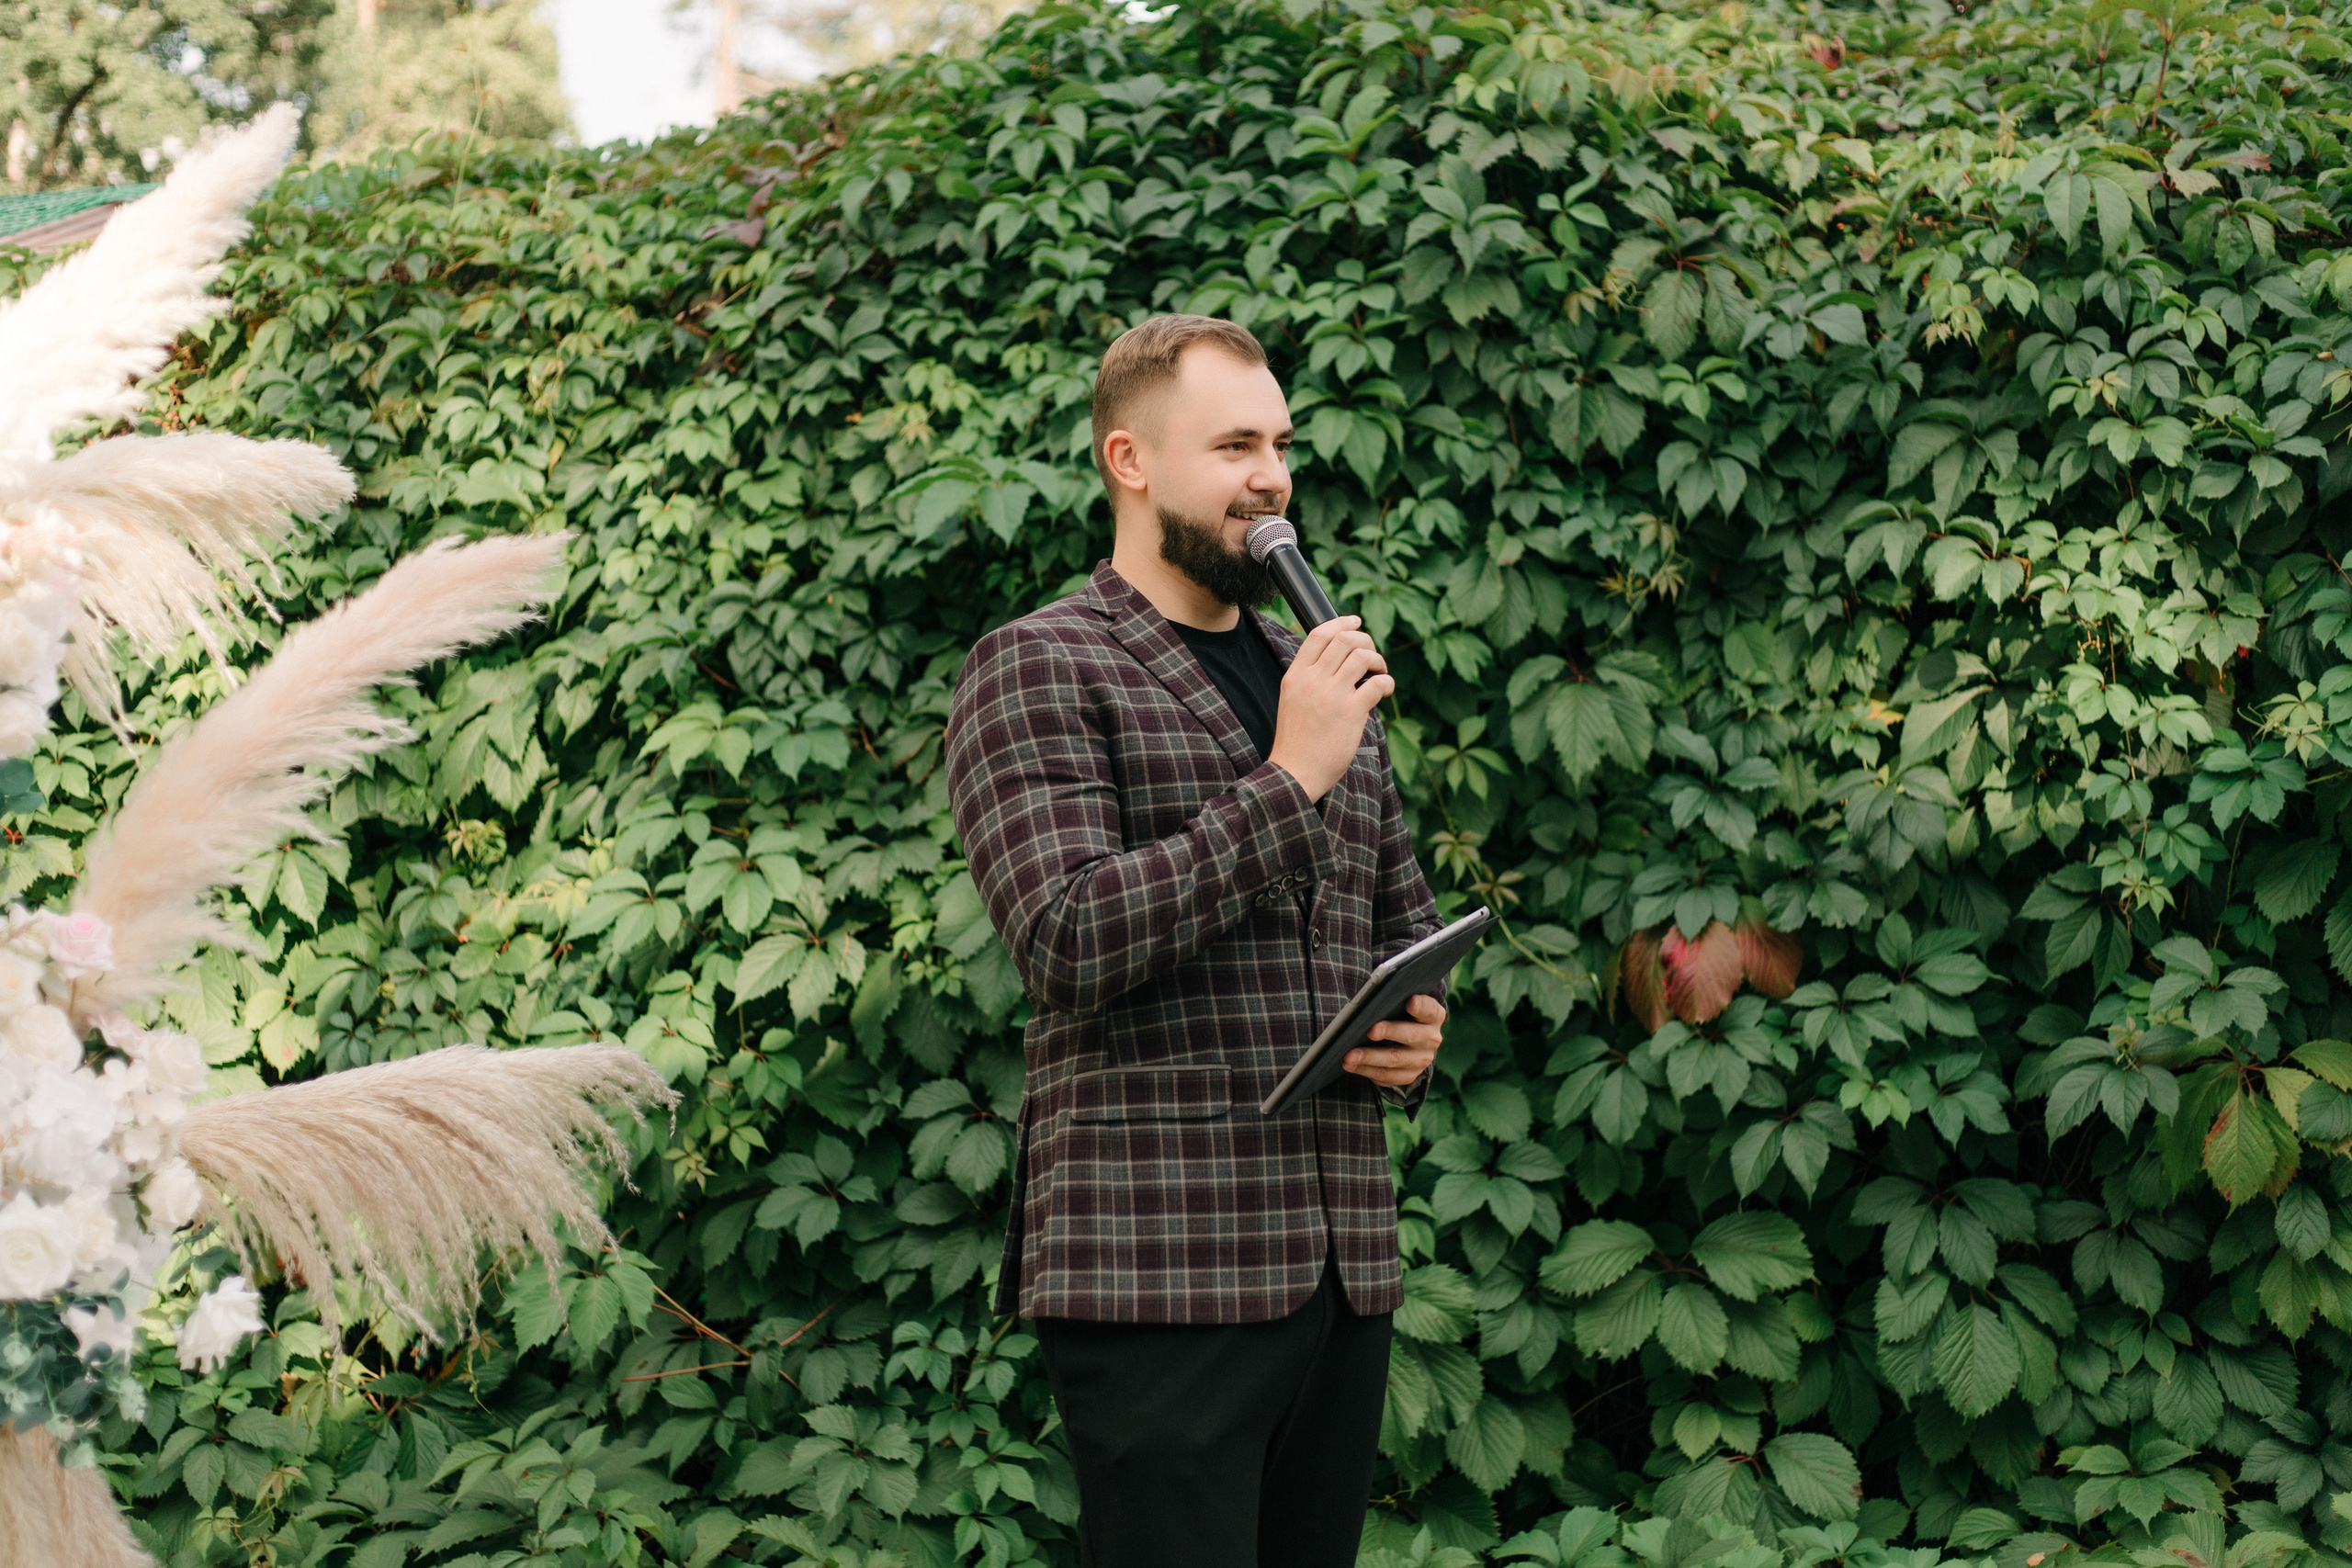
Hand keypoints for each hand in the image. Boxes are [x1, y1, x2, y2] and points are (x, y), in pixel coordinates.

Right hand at [1267, 615, 1391, 800]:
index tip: (1355, 621)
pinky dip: (1387, 682)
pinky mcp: (1351, 711)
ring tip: (1379, 673)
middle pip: (1345, 640)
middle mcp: (1313, 680)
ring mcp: (1332, 695)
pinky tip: (1385, 690)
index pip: (1319, 634)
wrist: (1295, 772)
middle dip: (1365, 640)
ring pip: (1362, 656)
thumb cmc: (1297, 741)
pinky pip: (1377, 683)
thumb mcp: (1292, 700)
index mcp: (1295, 676)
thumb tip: (1337, 662)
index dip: (1341, 622)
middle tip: (1372, 656)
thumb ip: (1309, 679)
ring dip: (1378, 660)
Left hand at [1344, 993, 1444, 1087]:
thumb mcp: (1402, 1005)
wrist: (1410, 1043)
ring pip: (1395, 1059)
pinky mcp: (1408, 1076)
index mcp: (1433, 1016)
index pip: (1429, 1009)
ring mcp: (1421, 1060)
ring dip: (1370, 1057)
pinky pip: (1385, 1075)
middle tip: (1371, 1031)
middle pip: (1411, 1035)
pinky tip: (1349, 1065)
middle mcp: (1431, 1039)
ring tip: (1349, 1055)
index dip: (1420, 1006)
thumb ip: (1393, 1002)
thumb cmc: (1400, 1015)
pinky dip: (1365, 1070)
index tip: (1411, 1002)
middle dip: (1389, 1032)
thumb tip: (1368, 1004)